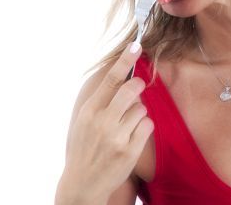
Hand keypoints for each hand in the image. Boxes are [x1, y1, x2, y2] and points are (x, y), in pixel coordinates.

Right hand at [57, 42, 152, 203]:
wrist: (82, 184)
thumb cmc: (85, 148)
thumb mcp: (84, 121)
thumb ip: (101, 101)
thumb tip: (121, 77)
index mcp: (89, 111)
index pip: (110, 79)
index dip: (124, 60)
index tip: (136, 45)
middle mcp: (102, 122)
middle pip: (131, 90)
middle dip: (138, 85)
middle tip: (138, 86)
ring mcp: (117, 137)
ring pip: (141, 109)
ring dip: (138, 113)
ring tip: (127, 125)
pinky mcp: (130, 151)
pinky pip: (147, 126)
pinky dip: (143, 128)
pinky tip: (133, 136)